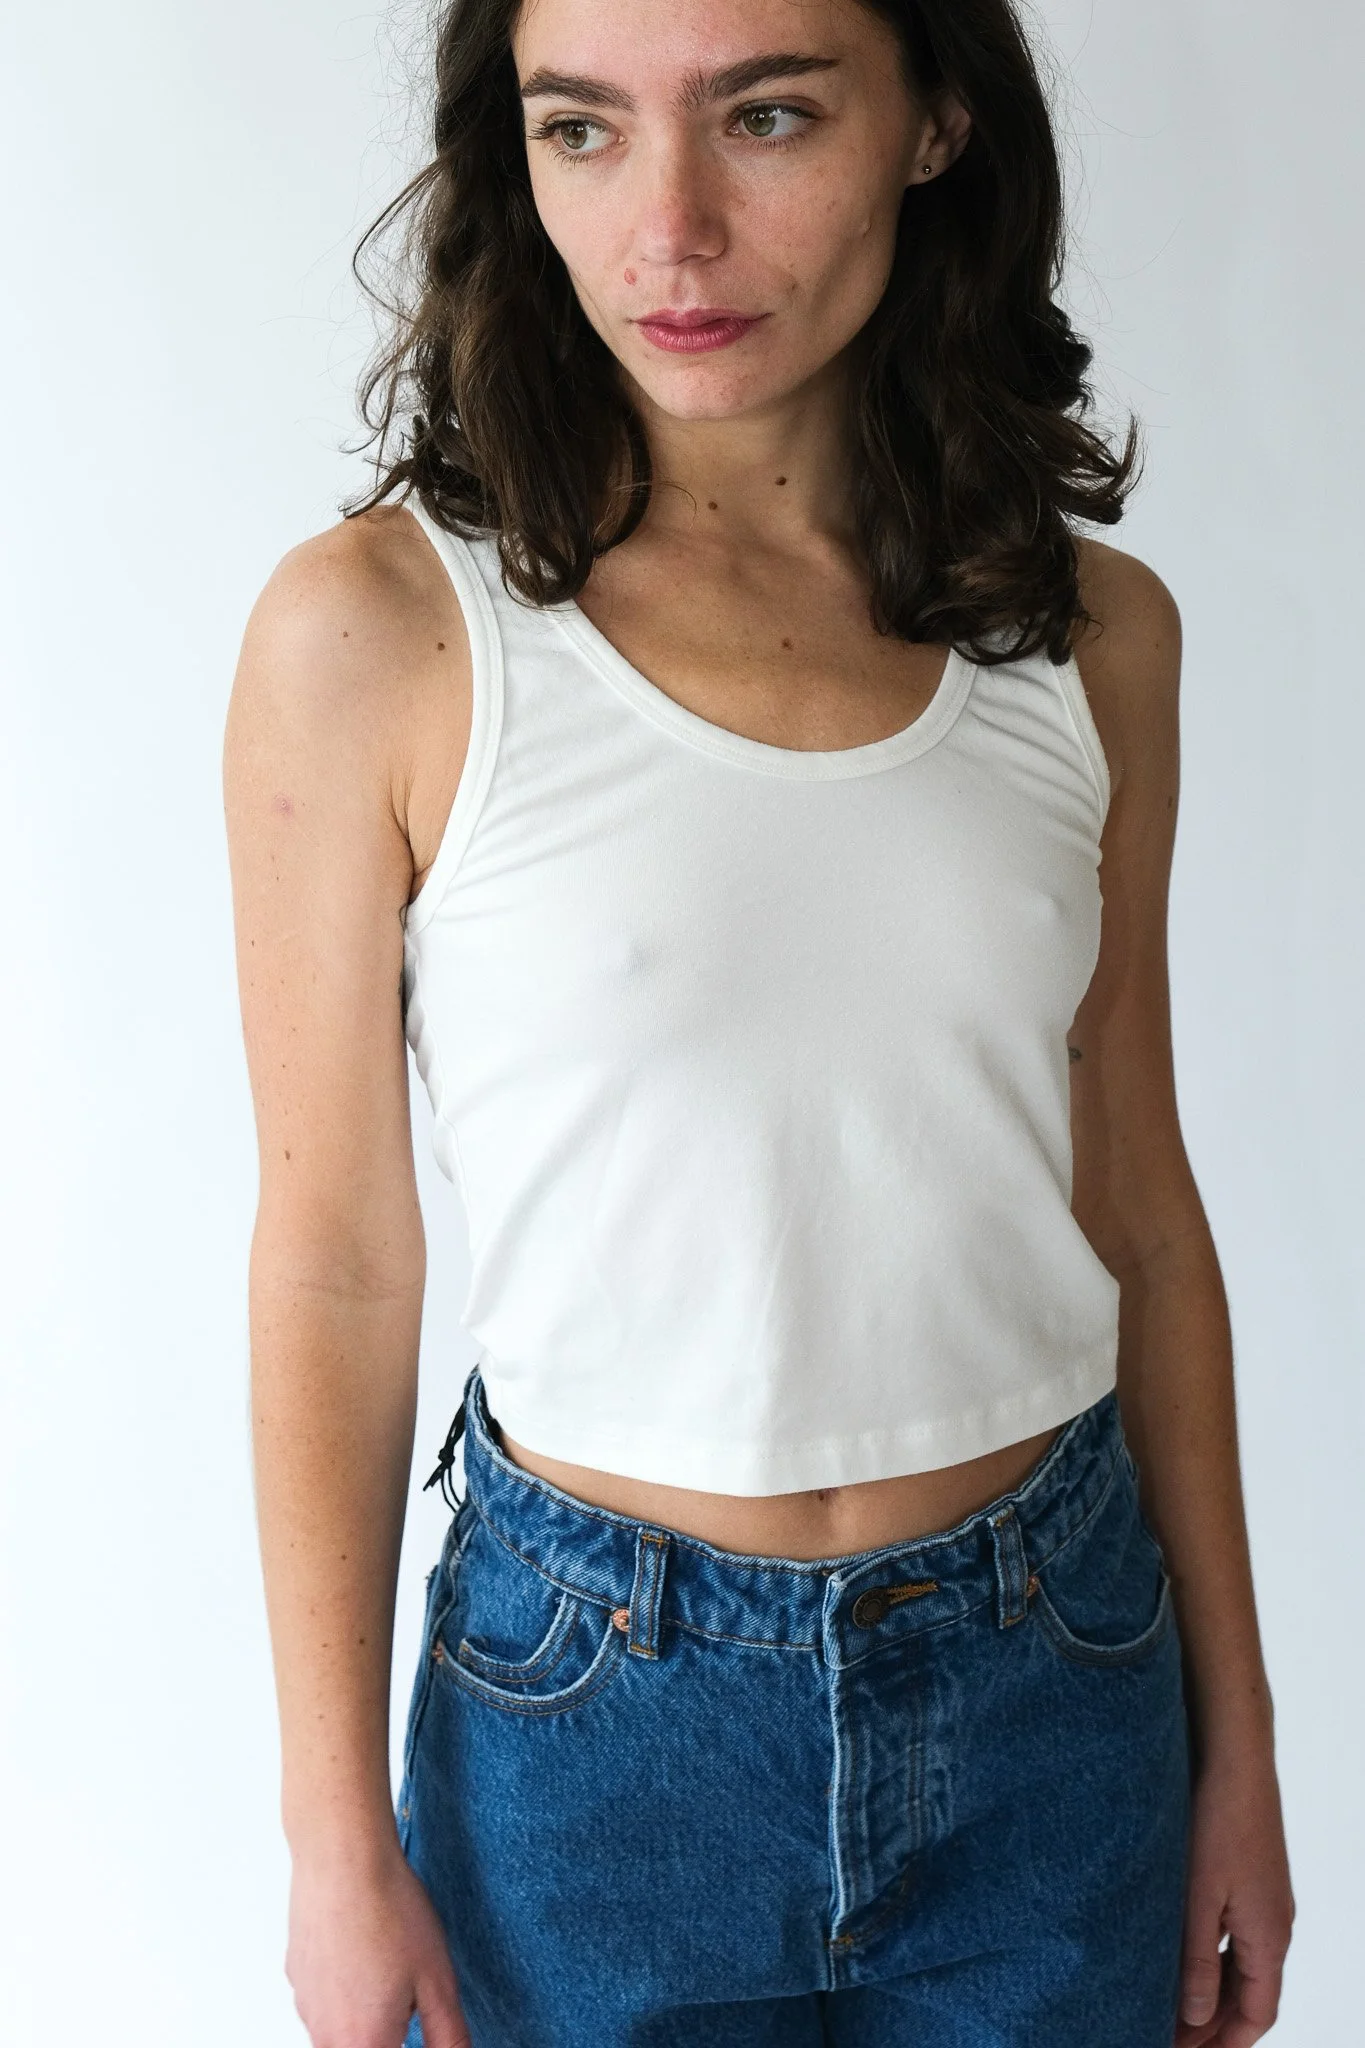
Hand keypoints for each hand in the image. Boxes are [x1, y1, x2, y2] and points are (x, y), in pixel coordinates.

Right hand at [286, 1839, 470, 2047]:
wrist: (342, 1859)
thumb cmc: (390, 1912)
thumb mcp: (438, 1981)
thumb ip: (448, 2037)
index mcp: (365, 2045)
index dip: (405, 2040)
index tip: (415, 2015)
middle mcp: (327, 2036)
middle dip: (389, 2034)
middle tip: (407, 1996)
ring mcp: (306, 2006)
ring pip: (339, 2032)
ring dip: (365, 2016)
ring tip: (389, 1966)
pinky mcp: (296, 1977)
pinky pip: (324, 2002)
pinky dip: (346, 1990)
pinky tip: (364, 1950)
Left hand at [1175, 1739, 1294, 2045]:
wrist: (1234, 1757)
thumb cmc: (1219, 1821)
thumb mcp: (1200, 1898)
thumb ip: (1198, 1960)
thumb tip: (1197, 2016)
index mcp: (1270, 1936)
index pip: (1257, 2014)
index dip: (1226, 2043)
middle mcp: (1274, 1923)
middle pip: (1251, 1994)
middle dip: (1215, 2024)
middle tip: (1169, 2037)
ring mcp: (1264, 1898)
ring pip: (1242, 1964)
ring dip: (1212, 1990)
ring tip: (1168, 2006)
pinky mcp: (1248, 1875)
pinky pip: (1236, 1934)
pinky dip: (1212, 1956)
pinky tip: (1180, 1953)